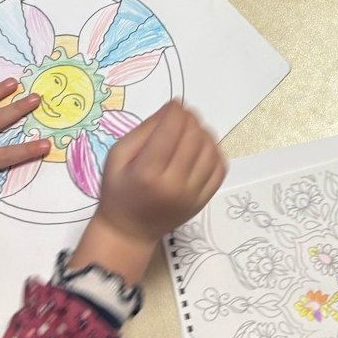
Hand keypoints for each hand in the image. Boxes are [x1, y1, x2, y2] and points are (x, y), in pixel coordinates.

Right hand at [66, 102, 225, 284]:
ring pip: (210, 150)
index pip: (171, 129)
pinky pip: (219, 169)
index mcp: (147, 172)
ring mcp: (192, 195)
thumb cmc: (118, 191)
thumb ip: (143, 131)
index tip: (174, 105)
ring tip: (191, 132)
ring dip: (203, 133)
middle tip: (181, 117)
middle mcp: (173, 184)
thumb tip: (172, 109)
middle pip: (193, 136)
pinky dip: (214, 152)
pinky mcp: (203, 201)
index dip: (176, 110)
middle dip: (189, 119)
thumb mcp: (118, 156)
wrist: (129, 232)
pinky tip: (201, 149)